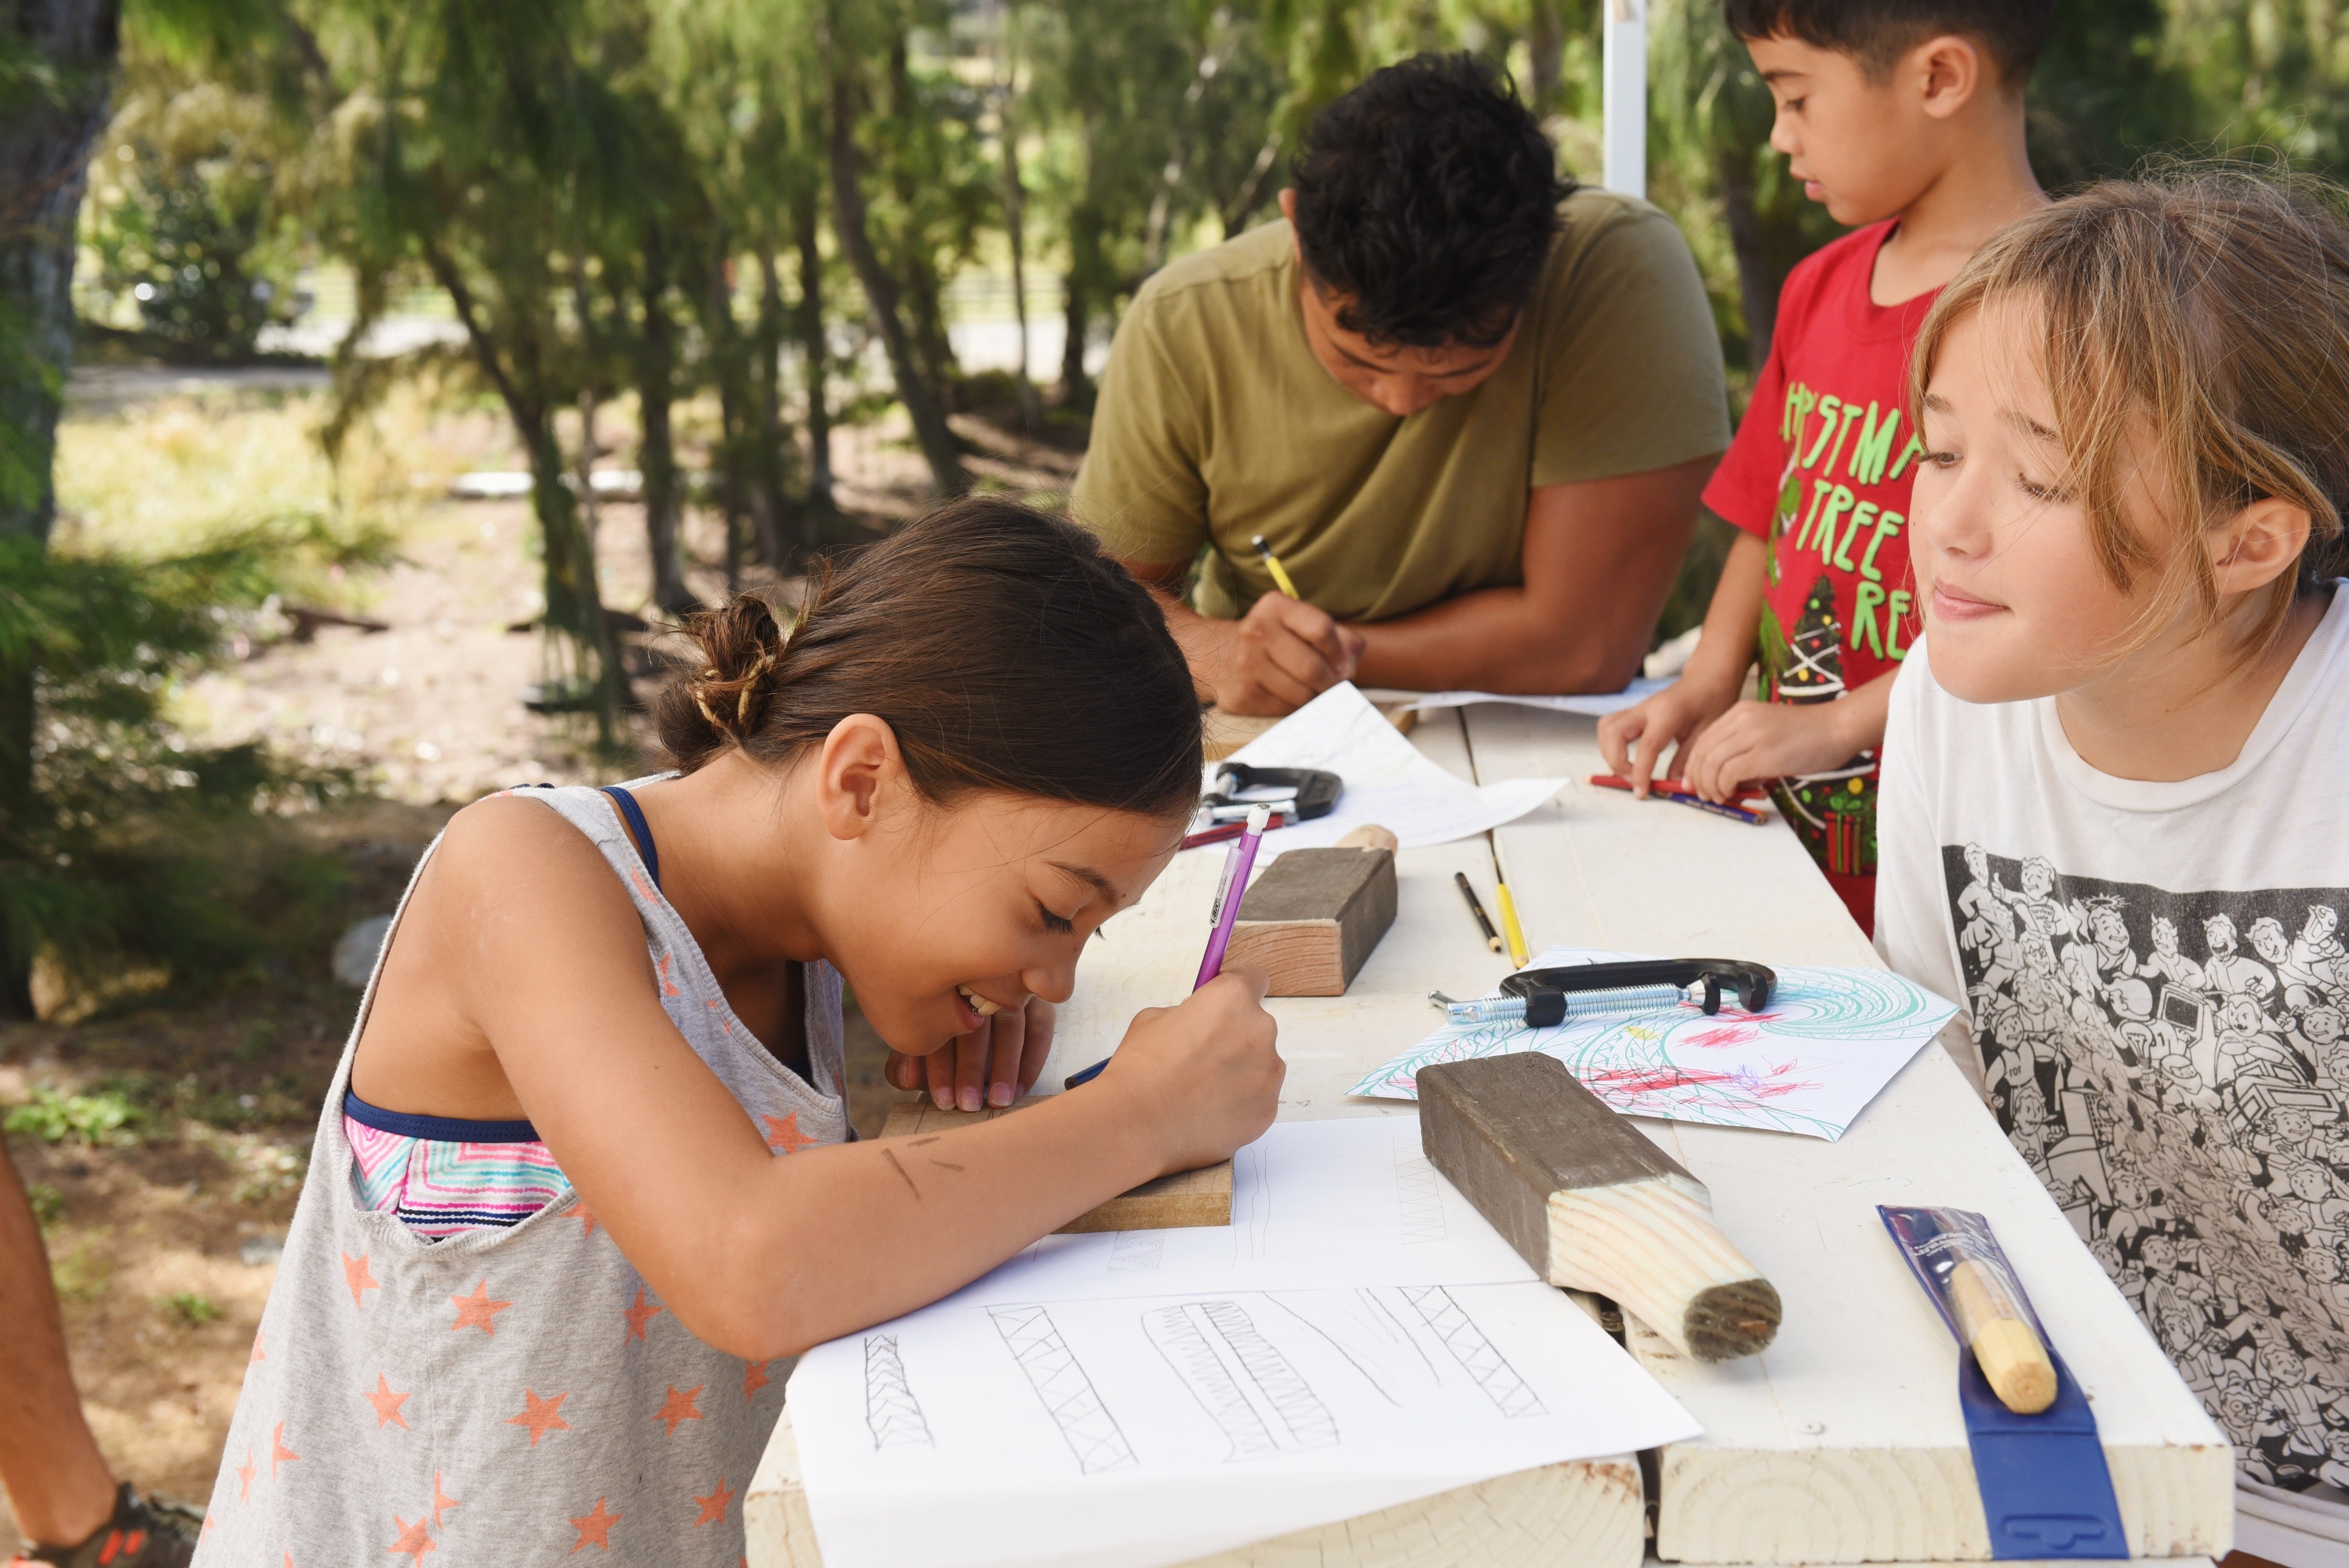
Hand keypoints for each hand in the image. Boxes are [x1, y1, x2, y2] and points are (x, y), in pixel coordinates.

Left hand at [885, 996, 1055, 1111]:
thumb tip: (908, 1079)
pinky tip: (1020, 1089)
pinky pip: (1039, 1029)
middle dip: (971, 1069)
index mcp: (942, 992)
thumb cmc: (943, 1032)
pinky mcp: (1037, 1001)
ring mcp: (1010, 989)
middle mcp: (977, 984)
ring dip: (1004, 1067)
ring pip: (1010, 1027)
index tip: (943, 1100)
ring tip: (997, 1101)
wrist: (979, 1003)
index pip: (941, 1029)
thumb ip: (906, 1063)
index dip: (940, 1067)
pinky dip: (1031, 1060)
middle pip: (976, 1027)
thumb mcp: (920, 1043)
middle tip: (969, 1104)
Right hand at [1087, 964, 1283, 1173]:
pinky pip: (1258, 1099)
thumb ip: (1188, 1013)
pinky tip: (1207, 1112)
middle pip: (1255, 1027)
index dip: (1237, 990)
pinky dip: (1239, 1104)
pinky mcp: (1267, 1110)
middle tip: (1200, 1058)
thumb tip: (1198, 1023)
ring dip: (1239, 1072)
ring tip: (1201, 1091)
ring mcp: (1268, 1074)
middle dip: (1233, 1037)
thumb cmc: (1141, 1069)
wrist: (1137, 1123)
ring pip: (1260, 1065)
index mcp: (1232, 999)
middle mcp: (1260, 1031)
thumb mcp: (1153, 1019)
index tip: (1226, 1004)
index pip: (1254, 978)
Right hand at [1204, 593, 1364, 715]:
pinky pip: (1283, 710)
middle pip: (1312, 667)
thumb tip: (1349, 667)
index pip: (1322, 630)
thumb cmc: (1276, 640)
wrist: (1220, 654)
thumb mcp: (1304, 625)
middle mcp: (1256, 631)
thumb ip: (1340, 638)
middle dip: (1330, 683)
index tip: (1341, 665)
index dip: (1338, 653)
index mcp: (1276, 607)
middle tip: (1332, 687)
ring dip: (1313, 698)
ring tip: (1310, 691)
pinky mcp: (1239, 695)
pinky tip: (1287, 697)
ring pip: (1301, 694)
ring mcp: (1244, 664)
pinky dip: (1293, 708)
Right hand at [1596, 669, 1741, 794]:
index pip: (1646, 746)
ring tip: (1629, 771)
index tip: (1641, 793)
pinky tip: (1626, 758)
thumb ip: (1688, 760)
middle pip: (1613, 733)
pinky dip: (1611, 746)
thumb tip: (1676, 785)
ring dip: (1609, 753)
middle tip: (1634, 780)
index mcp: (1668, 713)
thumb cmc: (1710, 704)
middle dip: (1617, 762)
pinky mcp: (1632, 712)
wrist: (1706, 680)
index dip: (1640, 773)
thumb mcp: (1706, 734)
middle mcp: (1646, 708)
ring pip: (1606, 728)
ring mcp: (1636, 708)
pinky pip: (1609, 727)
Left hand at [1677, 699, 1863, 801]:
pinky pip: (1728, 773)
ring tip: (1721, 798)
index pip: (1703, 741)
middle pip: (1702, 753)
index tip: (1696, 784)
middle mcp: (1741, 719)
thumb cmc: (1808, 736)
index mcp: (1740, 712)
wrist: (1838, 727)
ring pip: (1711, 764)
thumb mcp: (1767, 735)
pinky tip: (1733, 794)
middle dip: (1698, 779)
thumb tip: (1723, 781)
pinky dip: (1724, 788)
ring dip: (1710, 786)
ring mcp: (1752, 735)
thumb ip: (1744, 750)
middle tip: (1705, 796)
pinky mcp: (1764, 754)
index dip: (1694, 766)